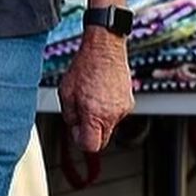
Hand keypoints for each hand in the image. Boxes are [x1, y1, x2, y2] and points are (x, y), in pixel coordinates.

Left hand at [58, 29, 133, 152]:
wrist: (105, 49)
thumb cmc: (84, 67)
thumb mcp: (65, 93)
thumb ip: (70, 117)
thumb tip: (75, 130)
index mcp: (96, 114)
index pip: (91, 146)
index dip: (80, 140)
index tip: (76, 131)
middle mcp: (113, 114)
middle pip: (102, 139)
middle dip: (90, 132)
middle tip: (80, 116)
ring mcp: (124, 109)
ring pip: (109, 126)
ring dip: (98, 119)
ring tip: (90, 98)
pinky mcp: (129, 102)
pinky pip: (115, 114)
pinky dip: (107, 109)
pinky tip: (100, 93)